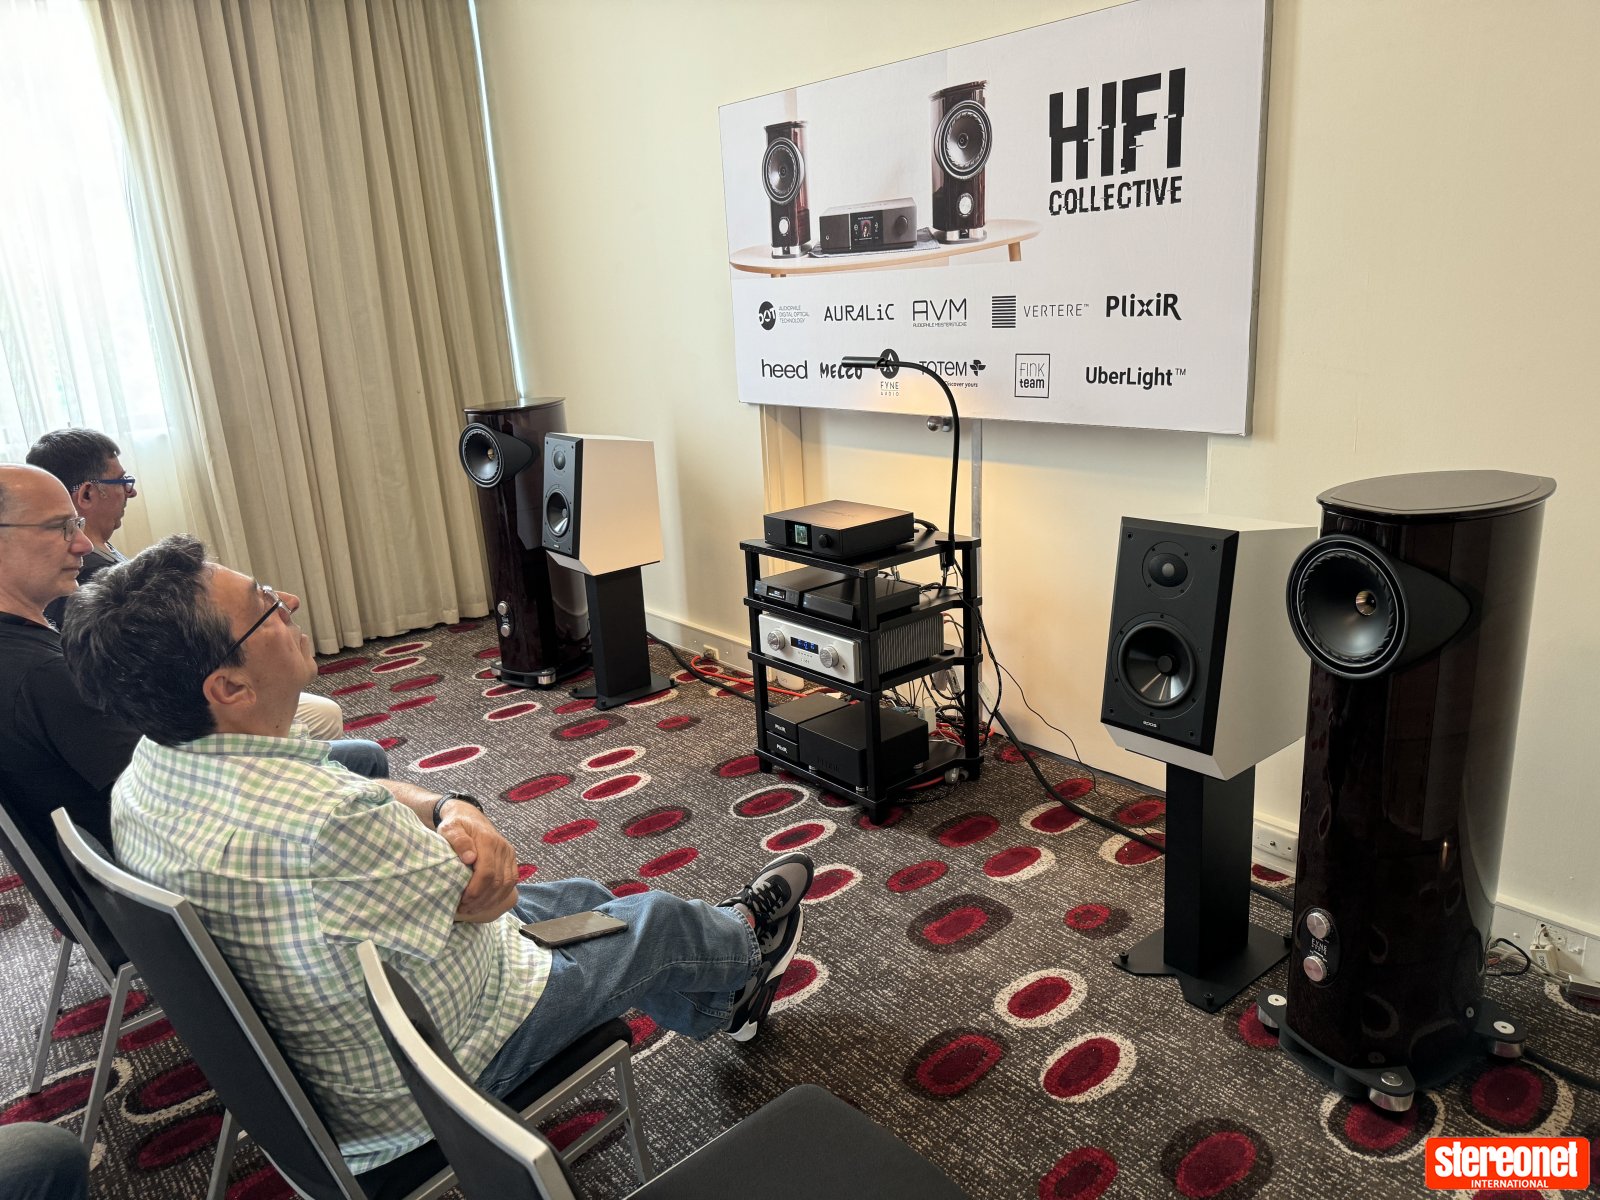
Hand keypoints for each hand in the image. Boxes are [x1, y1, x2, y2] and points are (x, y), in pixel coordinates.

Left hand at [436, 802, 518, 921]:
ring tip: (473, 909)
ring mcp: (509, 854)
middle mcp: (503, 847)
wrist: (470, 817)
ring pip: (506, 884)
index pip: (487, 872)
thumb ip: (458, 840)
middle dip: (481, 899)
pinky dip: (500, 896)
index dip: (476, 890)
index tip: (462, 901)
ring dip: (490, 900)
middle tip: (464, 908)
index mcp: (488, 841)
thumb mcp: (450, 829)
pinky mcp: (511, 860)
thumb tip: (469, 858)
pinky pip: (511, 882)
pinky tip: (486, 903)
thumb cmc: (457, 825)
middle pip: (497, 881)